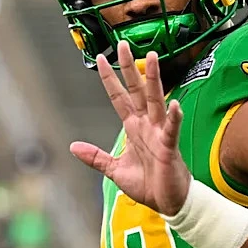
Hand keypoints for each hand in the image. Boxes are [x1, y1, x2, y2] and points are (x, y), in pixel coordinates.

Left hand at [69, 41, 191, 215]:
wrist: (168, 202)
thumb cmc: (147, 184)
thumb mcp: (114, 169)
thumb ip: (95, 157)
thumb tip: (73, 147)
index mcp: (133, 128)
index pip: (119, 98)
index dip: (110, 79)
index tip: (102, 59)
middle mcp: (146, 125)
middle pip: (136, 91)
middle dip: (130, 68)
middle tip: (123, 45)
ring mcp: (159, 133)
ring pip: (155, 101)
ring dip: (153, 80)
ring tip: (152, 58)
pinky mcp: (169, 147)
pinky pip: (171, 129)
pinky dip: (173, 117)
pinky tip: (174, 104)